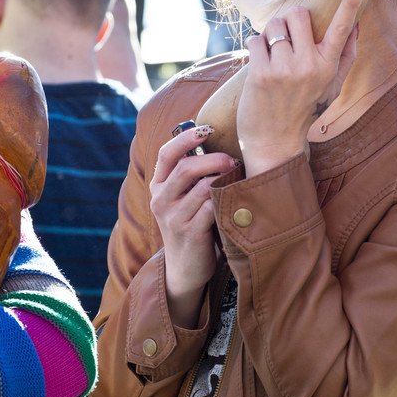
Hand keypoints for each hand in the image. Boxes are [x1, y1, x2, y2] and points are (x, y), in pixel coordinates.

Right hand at [149, 124, 236, 326]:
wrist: (184, 268)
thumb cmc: (191, 224)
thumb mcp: (183, 198)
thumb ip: (193, 175)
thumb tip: (222, 144)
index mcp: (159, 186)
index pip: (167, 154)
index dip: (186, 137)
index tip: (208, 127)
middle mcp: (161, 200)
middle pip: (185, 168)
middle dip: (212, 159)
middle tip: (232, 159)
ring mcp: (173, 218)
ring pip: (200, 188)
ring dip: (223, 179)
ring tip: (238, 177)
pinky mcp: (190, 233)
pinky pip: (210, 208)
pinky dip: (225, 200)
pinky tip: (236, 198)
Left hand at [237, 0, 363, 176]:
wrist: (274, 143)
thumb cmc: (304, 111)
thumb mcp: (331, 87)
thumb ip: (345, 56)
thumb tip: (355, 25)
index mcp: (329, 66)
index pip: (342, 27)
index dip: (351, 0)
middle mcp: (309, 65)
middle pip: (299, 14)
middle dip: (290, 21)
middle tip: (287, 41)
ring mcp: (284, 69)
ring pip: (274, 25)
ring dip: (270, 35)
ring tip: (272, 57)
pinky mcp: (261, 73)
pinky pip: (255, 39)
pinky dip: (254, 47)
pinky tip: (259, 65)